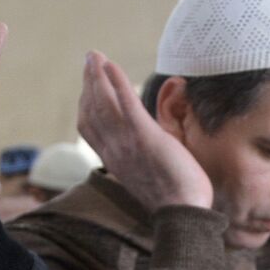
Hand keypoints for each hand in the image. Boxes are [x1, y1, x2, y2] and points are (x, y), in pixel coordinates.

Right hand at [75, 52, 211, 210]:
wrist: (182, 214)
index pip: (90, 127)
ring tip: (94, 56)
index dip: (86, 103)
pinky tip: (109, 65)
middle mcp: (114, 150)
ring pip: (103, 104)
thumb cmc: (174, 199)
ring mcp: (127, 143)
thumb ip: (142, 157)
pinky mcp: (145, 137)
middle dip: (88, 82)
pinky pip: (125, 105)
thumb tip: (147, 147)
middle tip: (89, 60)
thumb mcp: (149, 174)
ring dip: (97, 76)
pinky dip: (114, 82)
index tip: (88, 85)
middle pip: (91, 110)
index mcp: (114, 159)